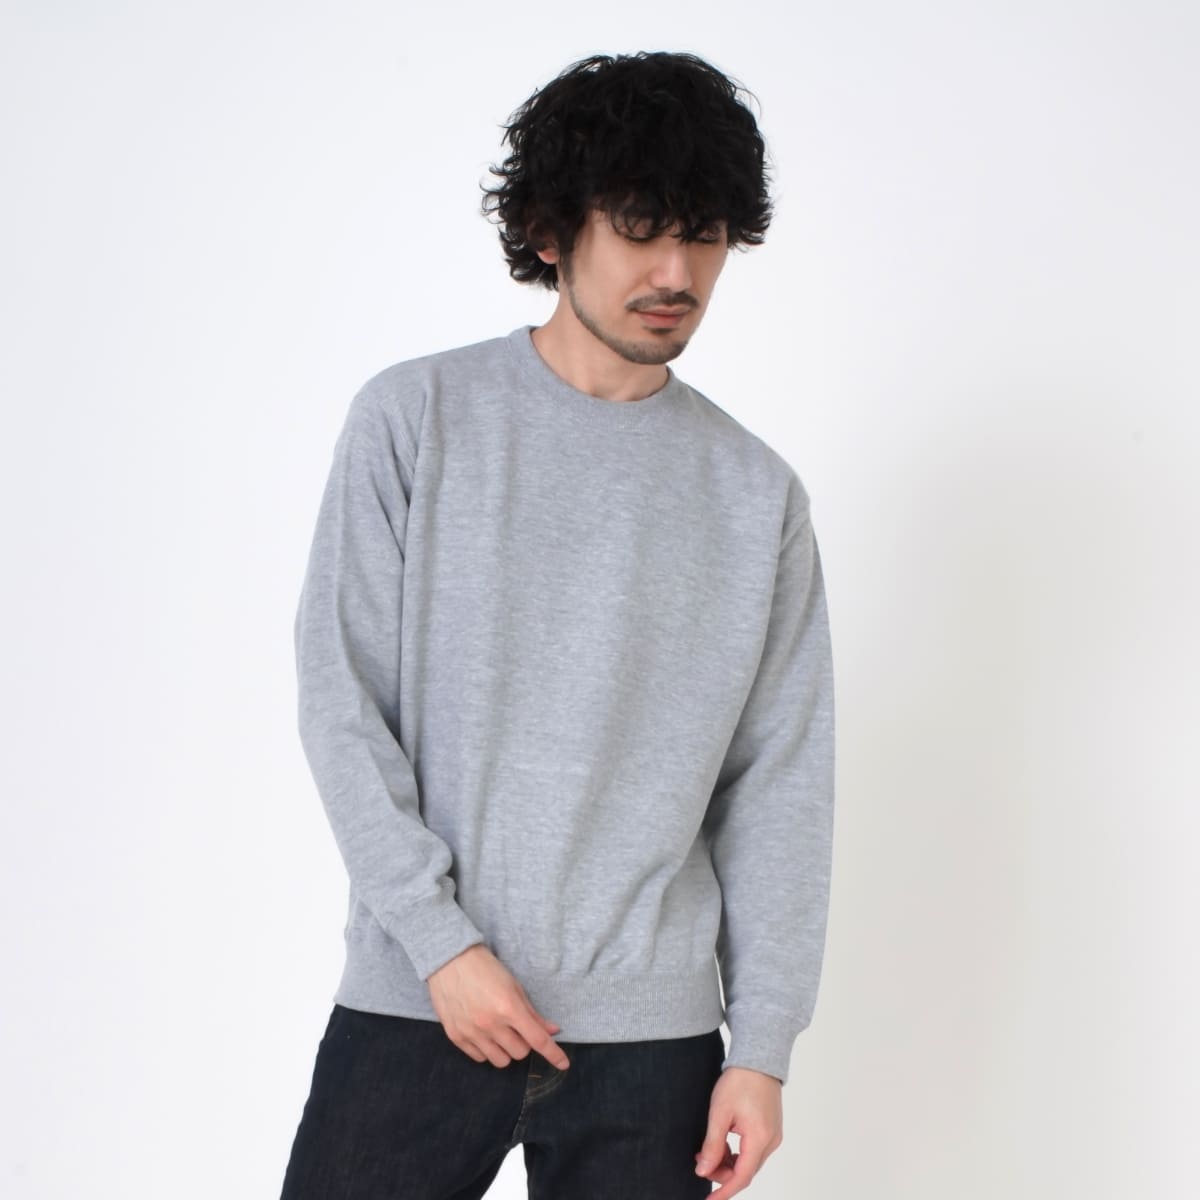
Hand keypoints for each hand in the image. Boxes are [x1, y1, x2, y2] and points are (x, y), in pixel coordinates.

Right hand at [427, 943, 570, 1070]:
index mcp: (509, 1008)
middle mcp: (490, 1025)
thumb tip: (553, 1031)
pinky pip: (480, 1058)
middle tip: (517, 1027)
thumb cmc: (486, 969)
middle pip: (520, 1053)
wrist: (449, 960)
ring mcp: (471, 1033)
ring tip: (500, 1032)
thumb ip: (532, 1013)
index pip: (537, 1040)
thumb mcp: (514, 986)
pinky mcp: (456, 1037)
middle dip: (524, 1043)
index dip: (553, 1054)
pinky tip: (483, 1034)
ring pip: (501, 1061)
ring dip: (506, 1050)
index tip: (564, 1064)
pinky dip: (487, 1050)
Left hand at [694, 1066, 782, 1195]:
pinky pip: (753, 1151)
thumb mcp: (720, 1113)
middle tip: (700, 1163)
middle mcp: (771, 1142)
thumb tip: (704, 1171)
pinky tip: (721, 1143)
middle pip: (745, 1171)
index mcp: (760, 1138)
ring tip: (706, 1151)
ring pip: (748, 1162)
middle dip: (722, 1174)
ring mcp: (773, 1136)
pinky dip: (736, 1154)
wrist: (758, 1059)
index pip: (741, 1177)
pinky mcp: (770, 1130)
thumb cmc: (739, 1081)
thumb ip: (712, 1145)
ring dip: (728, 1163)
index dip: (724, 1191)